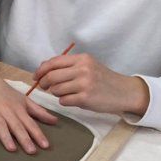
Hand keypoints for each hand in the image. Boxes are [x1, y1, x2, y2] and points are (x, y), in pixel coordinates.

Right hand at [0, 60, 56, 152]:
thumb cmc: (5, 92)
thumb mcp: (24, 100)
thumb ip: (38, 111)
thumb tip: (55, 121)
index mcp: (19, 109)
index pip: (30, 124)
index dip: (38, 135)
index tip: (45, 146)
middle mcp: (7, 111)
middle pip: (17, 126)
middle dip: (25, 139)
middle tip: (32, 151)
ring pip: (0, 125)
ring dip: (6, 136)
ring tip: (12, 148)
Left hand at [34, 53, 149, 116]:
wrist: (124, 92)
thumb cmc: (102, 79)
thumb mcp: (88, 66)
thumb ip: (68, 66)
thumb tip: (43, 67)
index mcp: (82, 59)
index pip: (53, 62)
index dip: (40, 70)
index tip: (36, 77)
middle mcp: (83, 69)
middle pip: (51, 76)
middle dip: (43, 83)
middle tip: (43, 87)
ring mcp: (84, 84)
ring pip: (56, 90)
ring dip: (56, 93)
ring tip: (67, 93)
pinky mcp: (85, 98)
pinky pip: (63, 101)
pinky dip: (65, 101)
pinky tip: (74, 99)